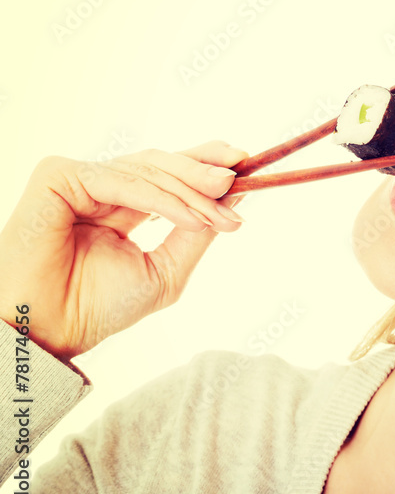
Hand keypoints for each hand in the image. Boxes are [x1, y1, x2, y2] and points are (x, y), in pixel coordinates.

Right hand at [0, 141, 248, 358]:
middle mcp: (102, 188)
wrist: (50, 331)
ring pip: (147, 170)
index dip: (204, 162)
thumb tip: (237, 197)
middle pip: (161, 164)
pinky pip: (121, 181)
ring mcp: (79, 179)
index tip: (245, 162)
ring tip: (220, 215)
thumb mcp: (166, 269)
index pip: (168, 173)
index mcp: (124, 205)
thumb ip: (198, 234)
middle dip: (203, 172)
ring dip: (189, 193)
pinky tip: (189, 219)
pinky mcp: (58, 176)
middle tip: (237, 179)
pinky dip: (159, 200)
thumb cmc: (98, 307)